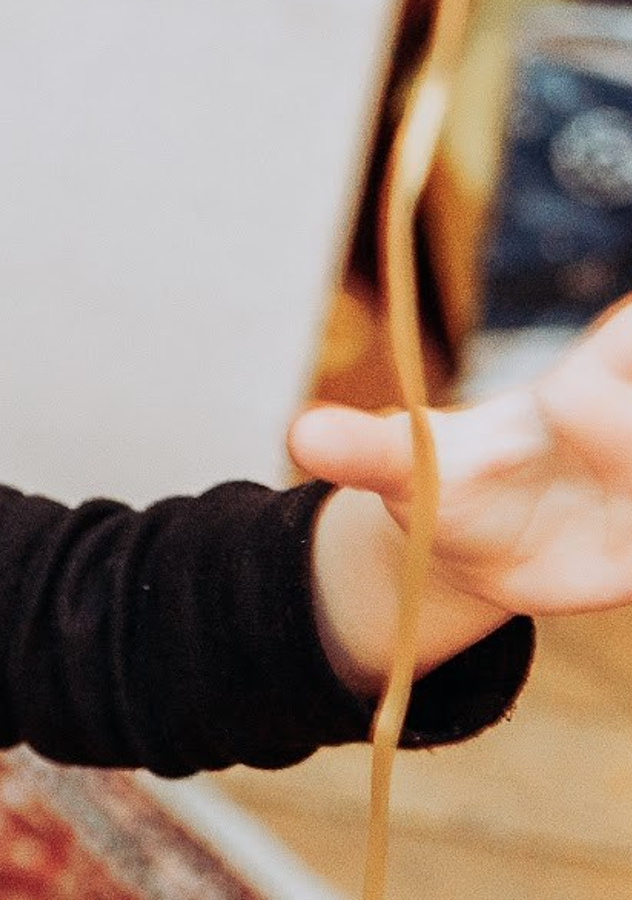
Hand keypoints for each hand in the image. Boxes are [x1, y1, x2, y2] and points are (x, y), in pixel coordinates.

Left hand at [292, 299, 631, 684]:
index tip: (591, 394)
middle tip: (611, 449)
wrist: (481, 544)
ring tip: (629, 519)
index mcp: (583, 388)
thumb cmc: (448, 481)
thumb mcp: (407, 469)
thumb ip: (366, 449)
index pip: (630, 344)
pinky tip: (629, 556)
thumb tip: (300, 434)